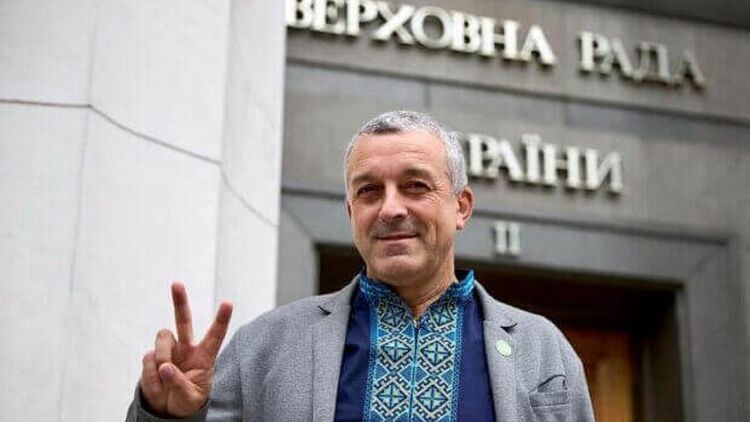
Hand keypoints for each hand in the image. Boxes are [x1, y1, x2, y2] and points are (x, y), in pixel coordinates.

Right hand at [140, 282, 232, 416]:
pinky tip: (158, 386)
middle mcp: (186, 348)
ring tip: (165, 375)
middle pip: (183, 320)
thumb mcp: (191, 398)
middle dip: (179, 301)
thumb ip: (180, 383)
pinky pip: (148, 360)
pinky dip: (151, 376)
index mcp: (204, 356)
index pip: (215, 335)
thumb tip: (165, 367)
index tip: (228, 302)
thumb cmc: (188, 401)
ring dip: (162, 355)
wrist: (169, 410)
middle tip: (176, 283)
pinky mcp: (152, 359)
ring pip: (162, 337)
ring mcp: (168, 351)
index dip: (222, 319)